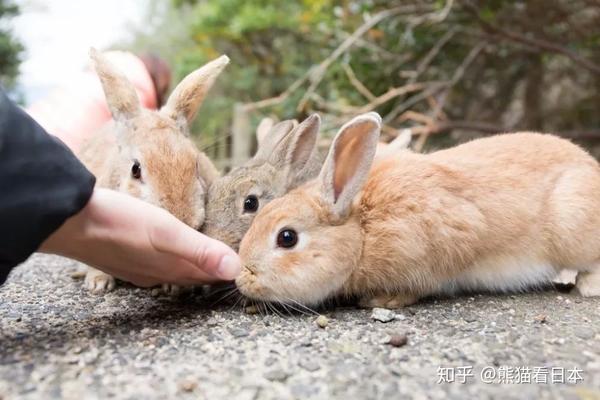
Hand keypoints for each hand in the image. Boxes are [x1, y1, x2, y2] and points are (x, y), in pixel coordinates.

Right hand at [40, 188, 239, 286]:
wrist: (68, 222)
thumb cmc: (119, 222)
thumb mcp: (166, 232)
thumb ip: (200, 250)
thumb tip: (236, 269)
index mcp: (173, 269)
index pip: (213, 276)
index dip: (231, 270)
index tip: (250, 265)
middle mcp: (158, 275)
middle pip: (196, 276)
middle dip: (216, 270)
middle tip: (235, 259)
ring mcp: (139, 270)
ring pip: (176, 271)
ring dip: (194, 265)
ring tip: (210, 256)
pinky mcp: (124, 260)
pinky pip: (157, 266)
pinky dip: (172, 260)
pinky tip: (168, 252)